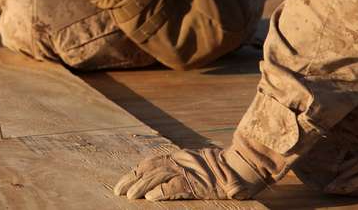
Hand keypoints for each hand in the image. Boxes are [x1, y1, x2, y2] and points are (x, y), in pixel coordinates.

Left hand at [114, 147, 265, 200]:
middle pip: (148, 169)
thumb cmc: (219, 170)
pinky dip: (161, 192)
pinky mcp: (196, 182)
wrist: (239, 168)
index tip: (122, 183)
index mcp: (177, 157)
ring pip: (157, 177)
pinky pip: (175, 186)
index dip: (134, 173)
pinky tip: (150, 199)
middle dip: (131, 180)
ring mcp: (187, 171)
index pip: (149, 163)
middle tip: (118, 191)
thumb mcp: (194, 166)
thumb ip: (179, 170)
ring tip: (129, 196)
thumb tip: (160, 181)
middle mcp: (178, 161)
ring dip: (141, 187)